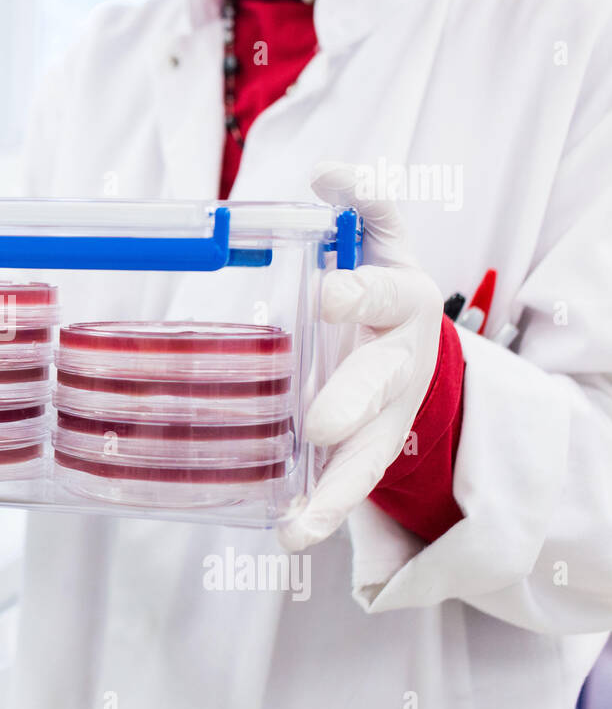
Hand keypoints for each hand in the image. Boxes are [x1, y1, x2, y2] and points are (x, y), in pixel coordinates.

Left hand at [279, 162, 444, 551]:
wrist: (419, 350)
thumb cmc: (383, 289)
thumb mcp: (383, 240)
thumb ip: (363, 206)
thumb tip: (329, 171)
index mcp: (399, 298)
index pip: (384, 288)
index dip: (360, 289)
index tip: (328, 292)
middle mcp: (400, 360)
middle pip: (379, 383)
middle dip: (351, 401)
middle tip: (320, 423)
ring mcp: (388, 414)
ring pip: (370, 454)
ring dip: (336, 490)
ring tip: (302, 525)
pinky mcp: (371, 451)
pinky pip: (350, 488)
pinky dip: (321, 514)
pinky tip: (289, 537)